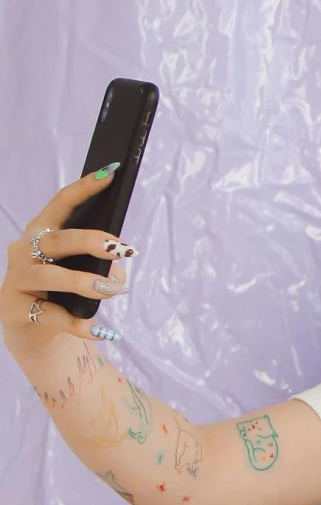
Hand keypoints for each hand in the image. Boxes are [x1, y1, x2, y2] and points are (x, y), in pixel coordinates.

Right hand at [2, 171, 131, 357]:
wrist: (32, 331)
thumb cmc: (61, 291)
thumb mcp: (82, 272)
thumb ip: (101, 267)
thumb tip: (116, 273)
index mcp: (40, 233)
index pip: (61, 203)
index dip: (84, 187)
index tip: (110, 173)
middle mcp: (23, 251)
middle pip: (57, 240)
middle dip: (91, 241)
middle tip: (122, 249)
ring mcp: (16, 280)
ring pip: (50, 276)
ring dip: (84, 282)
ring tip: (112, 290)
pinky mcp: (15, 310)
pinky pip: (51, 316)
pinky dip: (79, 325)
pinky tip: (102, 330)